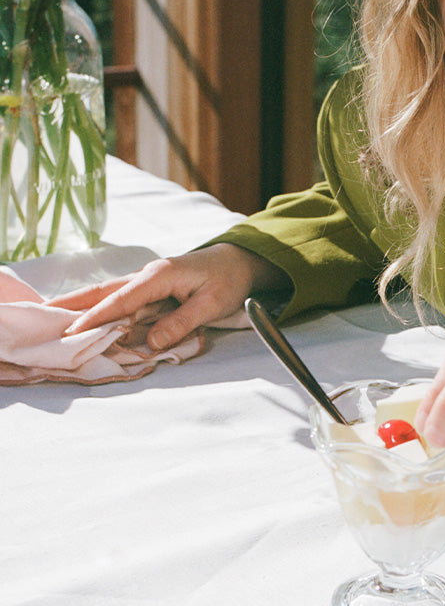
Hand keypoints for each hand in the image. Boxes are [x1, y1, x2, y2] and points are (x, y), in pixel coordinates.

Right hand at [51, 243, 284, 349]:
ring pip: (108, 293)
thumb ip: (181, 323)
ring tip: (52, 316)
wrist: (241, 262)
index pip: (122, 299)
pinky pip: (119, 299)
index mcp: (161, 275)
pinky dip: (98, 307)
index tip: (73, 331)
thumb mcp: (211, 304)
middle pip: (104, 290)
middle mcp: (148, 275)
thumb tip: (150, 343)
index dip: (97, 316)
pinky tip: (83, 316)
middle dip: (73, 304)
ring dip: (81, 305)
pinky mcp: (150, 289)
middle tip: (43, 316)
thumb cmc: (229, 280)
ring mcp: (147, 281)